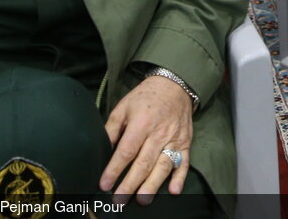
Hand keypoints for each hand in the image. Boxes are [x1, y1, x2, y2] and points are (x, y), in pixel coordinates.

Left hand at [101, 74, 193, 203]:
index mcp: (141, 123)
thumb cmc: (145, 97)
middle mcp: (159, 133)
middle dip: (131, 184)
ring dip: (153, 185)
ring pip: (163, 166)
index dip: (114, 169)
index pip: (126, 151)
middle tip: (120, 200)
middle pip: (144, 163)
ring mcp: (174, 139)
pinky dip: (180, 177)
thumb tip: (102, 149)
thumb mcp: (123, 107)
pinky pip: (184, 162)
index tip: (105, 184)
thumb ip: (112, 129)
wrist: (175, 86)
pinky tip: (173, 190)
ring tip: (142, 200)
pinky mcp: (185, 142)